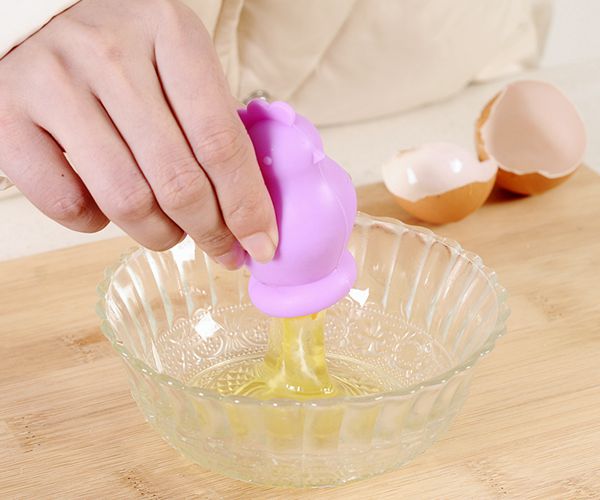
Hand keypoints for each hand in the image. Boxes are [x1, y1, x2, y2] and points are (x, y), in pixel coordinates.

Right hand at [0, 0, 277, 267]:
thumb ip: (213, 121)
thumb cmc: (125, 47)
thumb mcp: (180, 60)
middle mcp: (110, 55)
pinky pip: (66, 203)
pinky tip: (106, 208)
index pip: (221, 143)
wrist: (36, 13)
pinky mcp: (8, 116)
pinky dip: (95, 224)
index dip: (247, 206)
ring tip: (169, 232)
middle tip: (221, 248)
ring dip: (159, 234)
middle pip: (178, 180)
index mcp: (169, 33)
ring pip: (126, 200)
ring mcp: (54, 85)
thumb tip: (249, 208)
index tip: (260, 244)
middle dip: (210, 232)